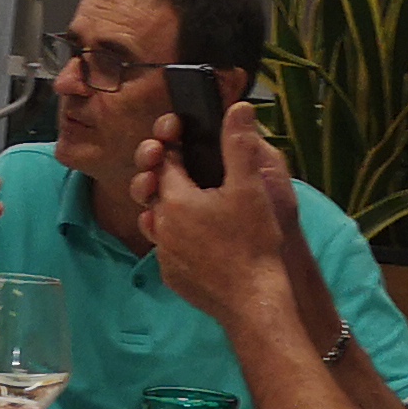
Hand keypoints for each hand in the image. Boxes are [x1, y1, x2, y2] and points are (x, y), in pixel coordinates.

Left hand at [133, 103, 297, 323]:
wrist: (254, 301)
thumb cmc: (254, 243)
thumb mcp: (250, 187)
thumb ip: (239, 144)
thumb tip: (238, 107)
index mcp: (175, 198)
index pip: (164, 160)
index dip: (172, 142)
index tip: (181, 133)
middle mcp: (162, 225)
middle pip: (153, 189)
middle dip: (162, 173)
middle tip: (181, 166)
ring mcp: (164, 254)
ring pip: (156, 220)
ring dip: (167, 206)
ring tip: (189, 202)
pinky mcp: (172, 276)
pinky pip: (166, 248)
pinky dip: (176, 237)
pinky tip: (198, 237)